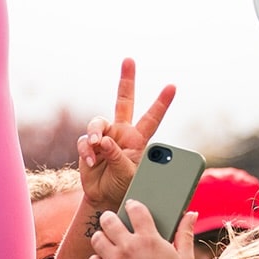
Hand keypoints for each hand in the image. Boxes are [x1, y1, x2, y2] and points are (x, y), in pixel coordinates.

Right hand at [76, 58, 175, 210]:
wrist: (105, 197)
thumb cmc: (124, 186)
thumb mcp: (128, 175)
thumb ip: (118, 157)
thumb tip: (105, 141)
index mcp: (138, 139)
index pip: (152, 117)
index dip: (162, 102)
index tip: (173, 87)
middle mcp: (122, 132)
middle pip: (124, 100)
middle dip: (126, 80)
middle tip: (129, 60)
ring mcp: (105, 137)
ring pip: (98, 122)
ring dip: (96, 133)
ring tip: (98, 146)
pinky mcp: (89, 145)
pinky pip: (86, 141)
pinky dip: (87, 151)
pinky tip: (91, 162)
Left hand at [87, 200, 194, 258]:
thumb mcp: (185, 258)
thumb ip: (185, 233)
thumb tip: (191, 213)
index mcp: (150, 238)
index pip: (135, 209)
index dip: (132, 205)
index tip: (131, 206)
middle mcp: (130, 247)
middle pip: (108, 219)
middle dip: (109, 218)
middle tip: (111, 221)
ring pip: (96, 238)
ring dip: (101, 238)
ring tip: (106, 241)